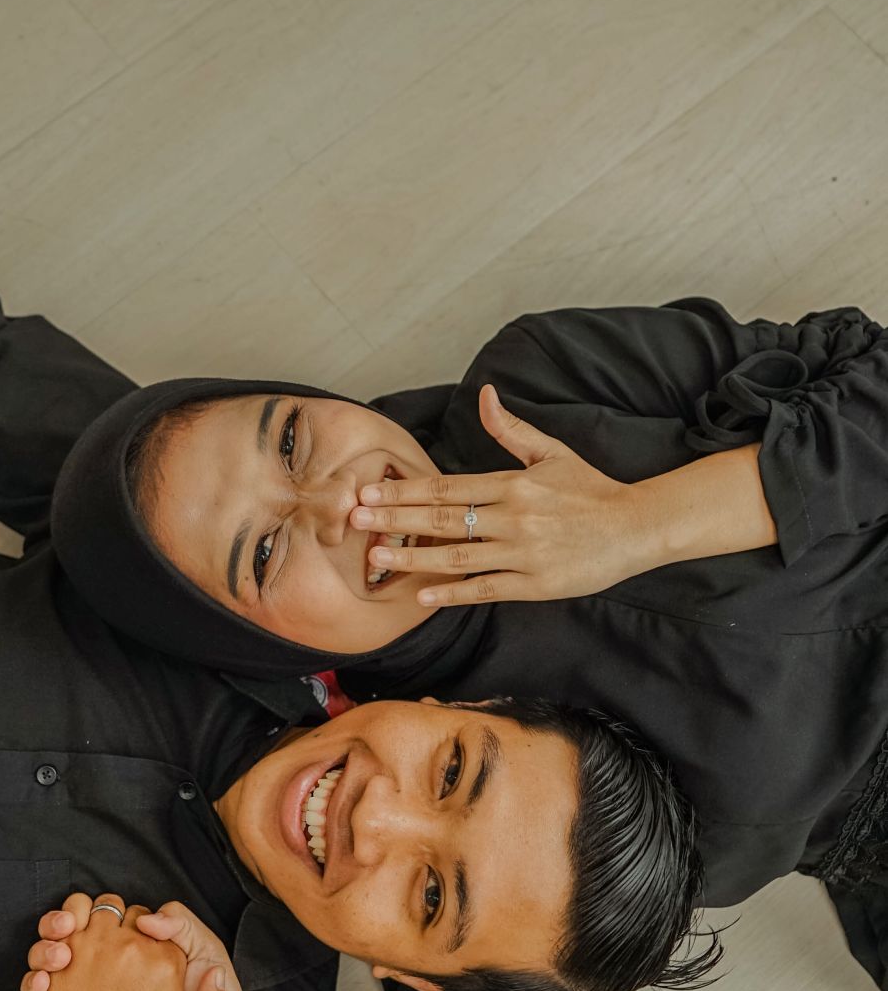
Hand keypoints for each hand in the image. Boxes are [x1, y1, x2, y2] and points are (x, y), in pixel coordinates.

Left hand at [350, 383, 648, 603]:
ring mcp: (523, 552)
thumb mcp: (552, 453)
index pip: (447, 487)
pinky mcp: (534, 584)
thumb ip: (511, 429)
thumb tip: (484, 394)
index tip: (371, 491)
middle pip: (443, 519)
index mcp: (513, 484)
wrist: (635, 527)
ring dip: (413, 558)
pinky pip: (485, 588)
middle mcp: (513, 517)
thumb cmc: (591, 490)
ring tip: (376, 557)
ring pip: (457, 556)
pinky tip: (420, 596)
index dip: (405, 490)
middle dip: (395, 520)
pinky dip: (451, 593)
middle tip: (355, 521)